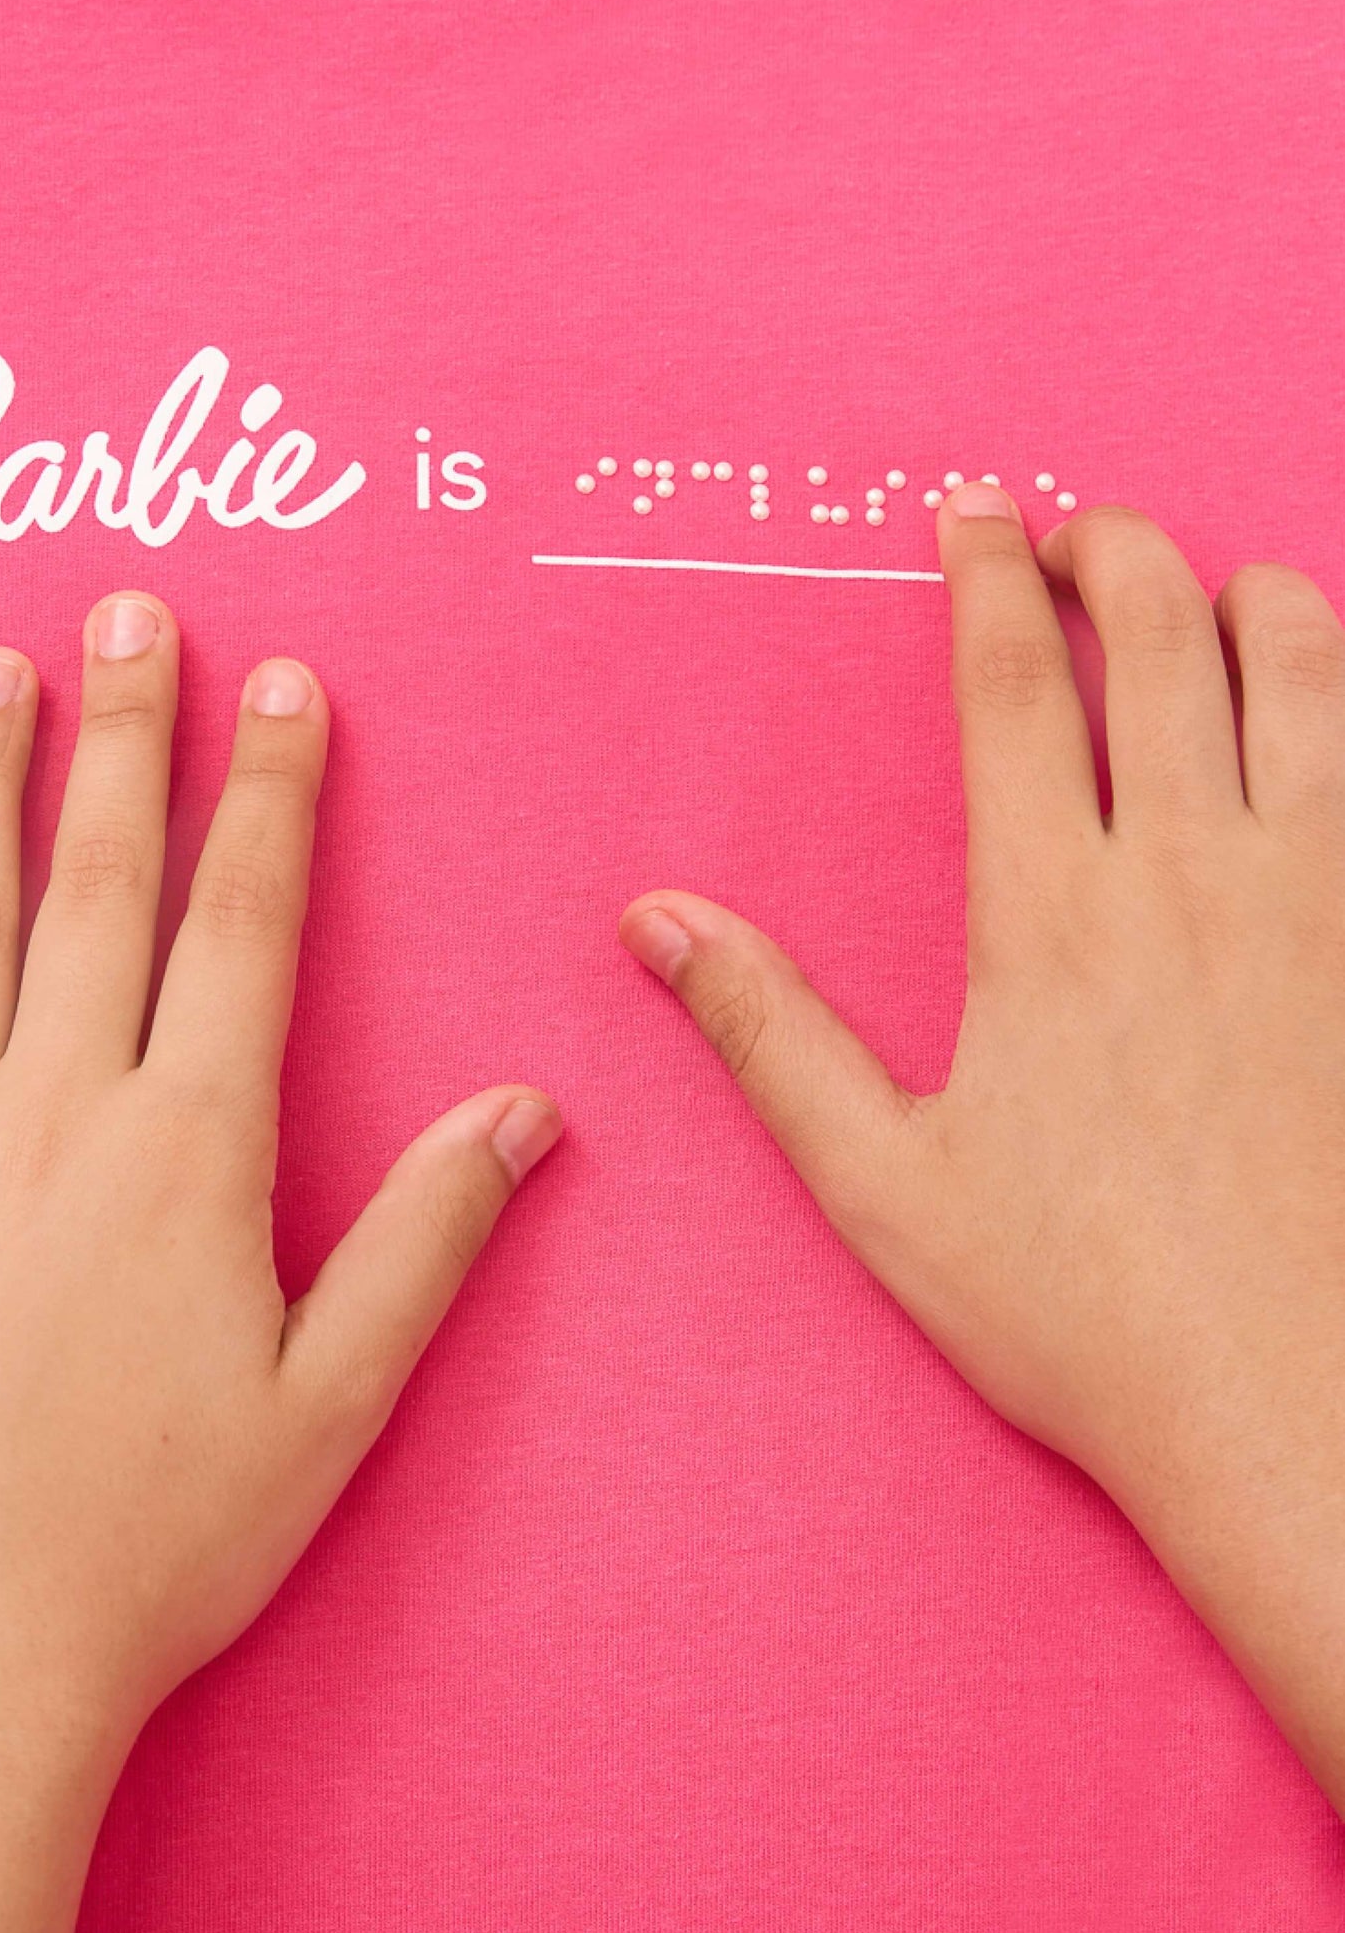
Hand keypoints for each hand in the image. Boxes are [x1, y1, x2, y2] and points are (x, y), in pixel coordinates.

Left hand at [0, 595, 557, 1932]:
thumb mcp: (332, 1404)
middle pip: (99, 885)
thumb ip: (427, 1239)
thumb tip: (527, 1106)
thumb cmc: (160, 1546)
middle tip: (130, 606)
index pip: (243, 926)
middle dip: (124, 735)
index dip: (268, 794)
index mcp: (190, 1152)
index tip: (280, 682)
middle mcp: (55, 1116)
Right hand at [622, 492, 1344, 1811]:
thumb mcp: (889, 1188)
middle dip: (1117, 544)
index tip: (975, 514)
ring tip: (1221, 592)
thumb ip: (769, 1034)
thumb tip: (656, 919)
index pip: (1012, 675)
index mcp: (1050, 914)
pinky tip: (1332, 710)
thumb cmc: (1095, 1320)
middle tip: (1085, 532)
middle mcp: (1193, 872)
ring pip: (1306, 663)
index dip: (988, 569)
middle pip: (1161, 627)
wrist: (1310, 1418)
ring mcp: (1321, 899)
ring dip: (1255, 594)